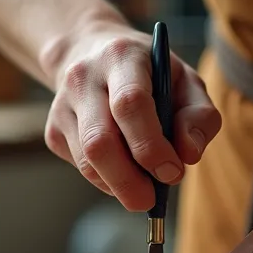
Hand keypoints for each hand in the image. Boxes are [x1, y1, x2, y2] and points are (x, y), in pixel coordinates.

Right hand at [41, 20, 221, 211]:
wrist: (91, 52)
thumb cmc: (150, 72)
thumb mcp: (185, 81)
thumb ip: (199, 116)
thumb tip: (188, 155)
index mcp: (121, 56)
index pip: (129, 104)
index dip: (151, 145)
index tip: (173, 172)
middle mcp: (83, 78)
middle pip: (99, 141)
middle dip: (128, 181)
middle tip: (151, 200)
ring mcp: (62, 105)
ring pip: (87, 162)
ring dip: (119, 184)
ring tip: (144, 184)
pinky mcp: (53, 130)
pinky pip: (81, 167)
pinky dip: (107, 179)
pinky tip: (123, 166)